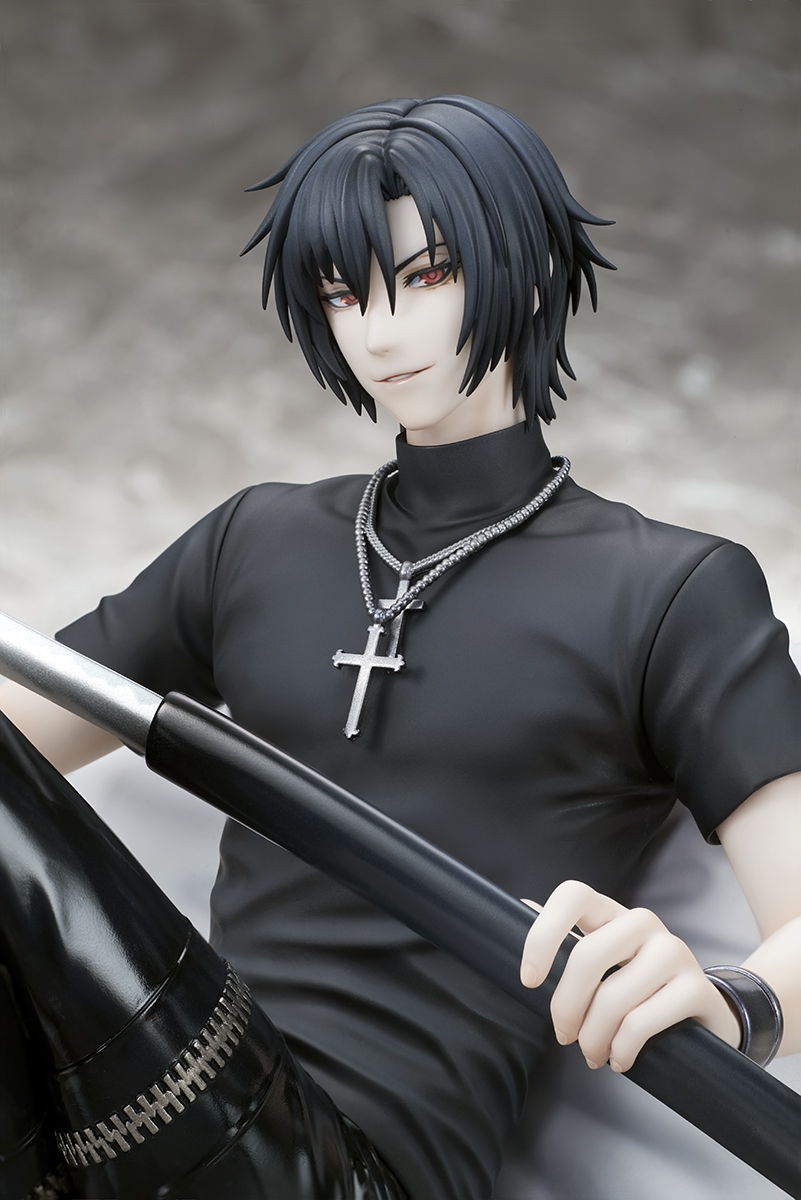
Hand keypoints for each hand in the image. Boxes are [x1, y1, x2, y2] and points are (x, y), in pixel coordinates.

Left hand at [519, 880, 740, 1072]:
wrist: (704, 1018)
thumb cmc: (638, 992)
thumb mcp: (602, 964)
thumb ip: (565, 941)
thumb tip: (521, 906)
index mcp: (612, 913)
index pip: (572, 895)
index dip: (543, 934)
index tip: (530, 979)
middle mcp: (643, 923)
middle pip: (588, 955)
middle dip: (566, 1006)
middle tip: (564, 1035)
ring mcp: (674, 951)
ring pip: (613, 996)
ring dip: (594, 1037)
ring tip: (593, 1054)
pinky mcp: (697, 987)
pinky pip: (641, 1021)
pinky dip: (622, 1048)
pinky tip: (620, 1058)